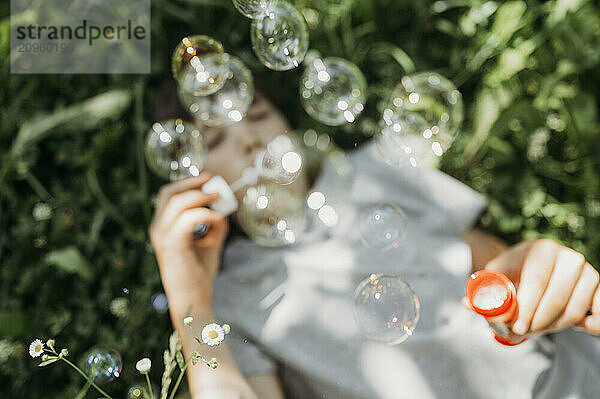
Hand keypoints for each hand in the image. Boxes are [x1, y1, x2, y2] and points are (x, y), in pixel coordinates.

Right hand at [149, 174, 228, 309]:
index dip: (187, 183)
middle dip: (192, 184)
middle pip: (168, 193)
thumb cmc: (199, 272)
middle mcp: (157, 229)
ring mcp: (162, 236)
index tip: (208, 179)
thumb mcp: (209, 241)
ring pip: (176, 202)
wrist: (192, 298)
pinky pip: (187, 218)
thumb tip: (223, 208)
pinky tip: (215, 219)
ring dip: (200, 196)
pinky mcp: (171, 244)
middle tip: (213, 184)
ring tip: (218, 199)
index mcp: (162, 227)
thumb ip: (214, 223)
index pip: (168, 195)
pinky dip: (204, 214)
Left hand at [485, 239, 599, 335]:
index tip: (517, 328)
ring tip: (535, 330)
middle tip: (522, 334)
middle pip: (555, 300)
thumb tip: (466, 304)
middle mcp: (569, 257)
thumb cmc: (514, 268)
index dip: (526, 309)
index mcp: (542, 249)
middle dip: (536, 323)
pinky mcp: (599, 287)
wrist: (537, 261)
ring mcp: (588, 271)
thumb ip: (482, 288)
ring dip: (553, 328)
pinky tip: (576, 328)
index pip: (536, 283)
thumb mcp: (497, 273)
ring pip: (573, 310)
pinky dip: (590, 325)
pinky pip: (599, 313)